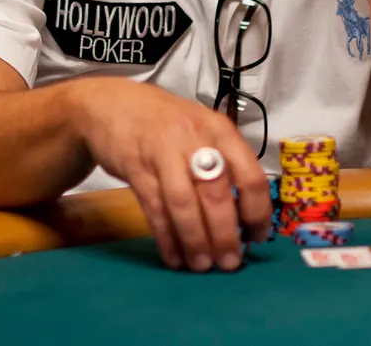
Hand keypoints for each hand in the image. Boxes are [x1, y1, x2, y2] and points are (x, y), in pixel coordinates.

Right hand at [64, 78, 271, 272]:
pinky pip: (154, 208)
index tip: (257, 238)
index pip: (250, 175)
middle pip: (216, 193)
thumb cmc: (167, 123)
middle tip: (230, 263)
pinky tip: (174, 257)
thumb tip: (246, 217)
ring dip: (195, 240)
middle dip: (225, 235)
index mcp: (220, 130)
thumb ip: (224, 162)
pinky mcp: (134, 166)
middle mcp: (194, 138)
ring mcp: (162, 151)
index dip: (257, 212)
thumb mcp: (202, 129)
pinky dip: (166, 237)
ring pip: (183, 203)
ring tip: (202, 266)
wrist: (112, 104)